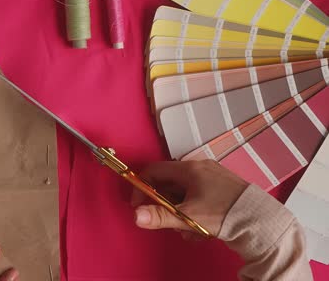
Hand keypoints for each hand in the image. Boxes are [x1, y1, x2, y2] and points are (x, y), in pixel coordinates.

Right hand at [131, 160, 248, 237]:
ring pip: (186, 192)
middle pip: (170, 183)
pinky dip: (196, 211)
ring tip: (188, 230)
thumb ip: (160, 216)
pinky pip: (201, 196)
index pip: (155, 170)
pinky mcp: (225, 187)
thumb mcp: (188, 217)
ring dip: (181, 211)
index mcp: (190, 169)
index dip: (142, 186)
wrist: (261, 222)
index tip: (140, 204)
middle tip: (167, 220)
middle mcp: (201, 167)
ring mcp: (214, 176)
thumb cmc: (223, 214)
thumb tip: (136, 216)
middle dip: (165, 204)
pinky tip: (202, 230)